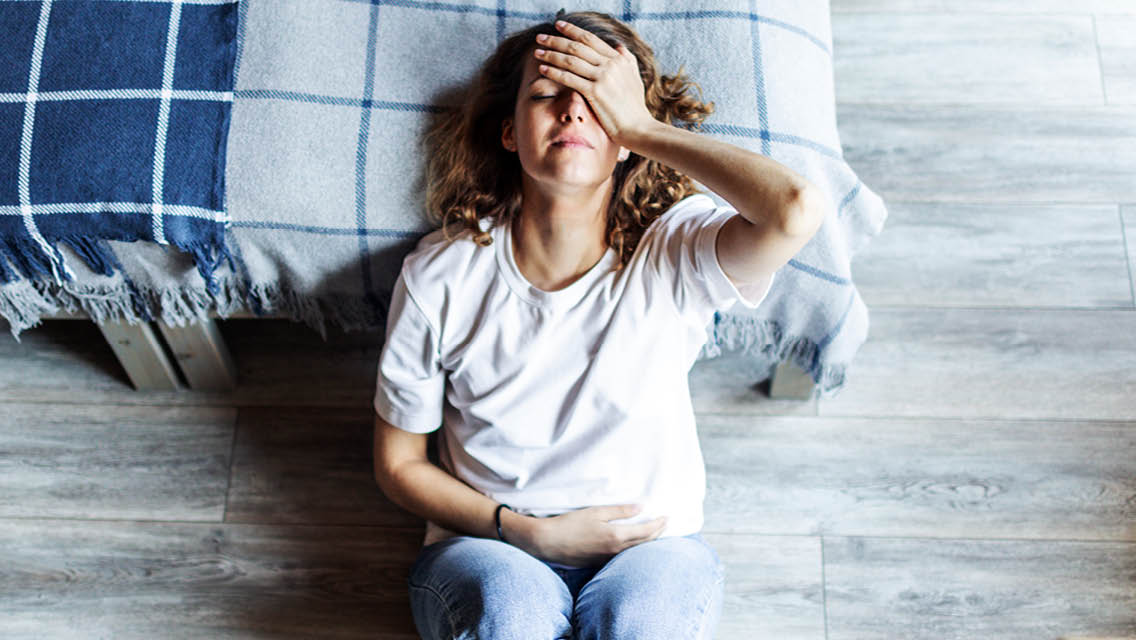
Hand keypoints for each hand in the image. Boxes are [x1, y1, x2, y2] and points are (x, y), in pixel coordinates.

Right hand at [527, 503, 667, 567]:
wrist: (549, 542)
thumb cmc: (570, 524)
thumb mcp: (596, 512)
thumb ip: (620, 511)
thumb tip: (641, 507)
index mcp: (616, 536)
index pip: (646, 531)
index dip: (659, 524)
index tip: (667, 516)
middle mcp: (615, 550)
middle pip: (644, 543)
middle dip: (658, 533)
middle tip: (666, 523)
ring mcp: (608, 559)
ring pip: (635, 551)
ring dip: (648, 541)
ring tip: (655, 532)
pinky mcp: (600, 563)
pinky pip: (624, 555)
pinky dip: (635, 548)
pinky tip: (634, 542)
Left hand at [533, 20, 655, 146]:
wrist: (639, 128)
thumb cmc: (635, 108)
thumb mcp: (634, 78)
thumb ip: (627, 60)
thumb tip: (619, 45)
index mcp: (619, 59)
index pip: (591, 39)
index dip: (572, 30)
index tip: (559, 25)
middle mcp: (611, 64)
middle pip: (577, 46)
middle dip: (556, 40)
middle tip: (541, 37)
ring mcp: (603, 77)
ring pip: (571, 60)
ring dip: (551, 54)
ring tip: (537, 52)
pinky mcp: (595, 92)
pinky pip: (569, 78)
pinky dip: (554, 72)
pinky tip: (543, 69)